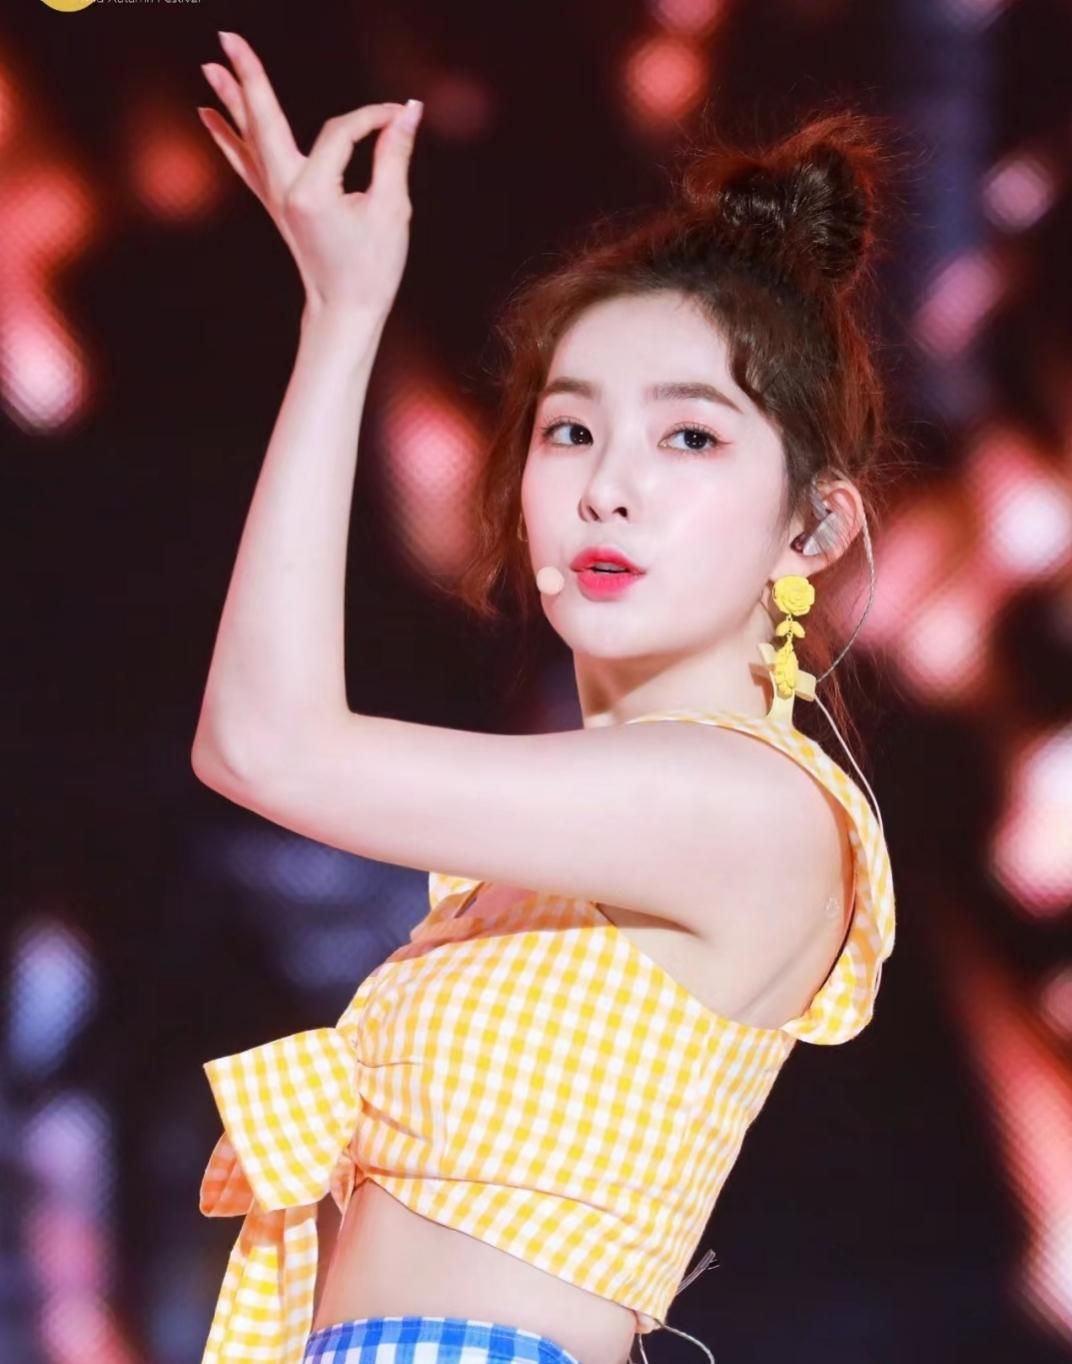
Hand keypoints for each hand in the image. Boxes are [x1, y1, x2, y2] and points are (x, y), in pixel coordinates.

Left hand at [197, 30, 421, 315]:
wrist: (345, 312)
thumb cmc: (371, 269)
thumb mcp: (392, 211)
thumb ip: (395, 155)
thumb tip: (407, 110)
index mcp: (313, 191)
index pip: (341, 132)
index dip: (373, 118)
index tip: (400, 117)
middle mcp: (284, 191)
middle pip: (264, 121)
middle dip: (249, 77)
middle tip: (227, 36)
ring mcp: (275, 200)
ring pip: (248, 139)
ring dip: (229, 102)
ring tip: (208, 66)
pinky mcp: (275, 208)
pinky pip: (245, 164)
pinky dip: (227, 138)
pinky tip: (209, 117)